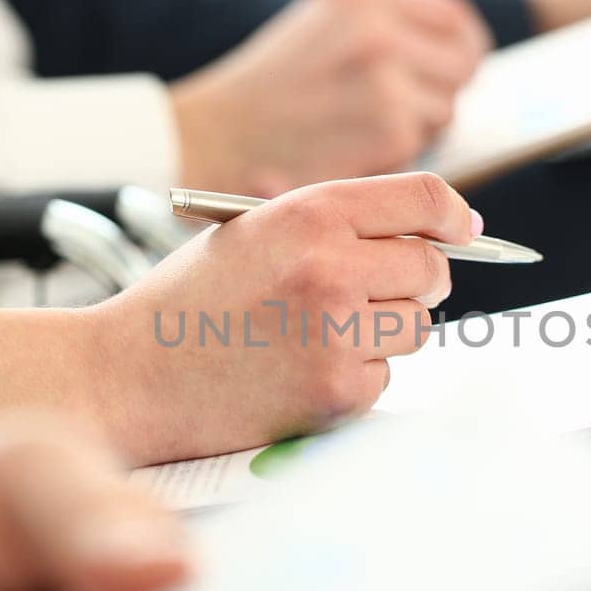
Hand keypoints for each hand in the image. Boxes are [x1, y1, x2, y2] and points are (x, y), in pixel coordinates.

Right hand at [90, 173, 478, 463]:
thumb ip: (335, 223)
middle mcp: (331, 268)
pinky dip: (356, 377)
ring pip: (417, 327)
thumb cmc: (190, 301)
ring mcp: (337, 333)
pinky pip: (385, 377)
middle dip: (413, 282)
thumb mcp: (256, 230)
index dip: (454, 216)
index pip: (425, 199)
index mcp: (310, 213)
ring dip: (385, 332)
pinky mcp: (337, 391)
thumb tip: (433, 234)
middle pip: (432, 269)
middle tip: (370, 295)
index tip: (462, 233)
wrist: (128, 374)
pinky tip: (301, 371)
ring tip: (318, 334)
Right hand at [170, 0, 490, 196]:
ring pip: (444, 110)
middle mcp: (380, 30)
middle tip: (421, 108)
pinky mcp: (389, 130)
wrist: (217, 134)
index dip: (462, 46)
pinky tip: (353, 148)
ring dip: (418, 126)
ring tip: (364, 128)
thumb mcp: (322, 26)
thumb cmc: (268, 87)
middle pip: (463, 64)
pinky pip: (420, 144)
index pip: (452, 17)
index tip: (456, 65)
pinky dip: (395, 153)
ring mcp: (388, 81)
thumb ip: (385, 27)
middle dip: (446, 89)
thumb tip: (456, 52)